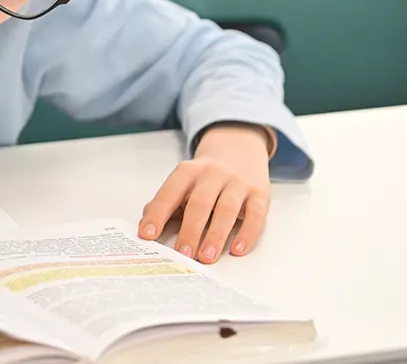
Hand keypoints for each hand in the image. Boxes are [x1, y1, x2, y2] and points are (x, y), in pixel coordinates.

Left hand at [137, 124, 271, 263]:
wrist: (239, 150)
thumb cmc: (206, 176)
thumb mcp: (184, 181)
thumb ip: (166, 202)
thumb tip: (146, 225)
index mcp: (188, 171)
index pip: (170, 193)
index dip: (158, 214)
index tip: (147, 235)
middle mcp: (213, 174)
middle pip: (199, 203)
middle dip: (190, 230)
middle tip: (182, 255)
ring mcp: (238, 182)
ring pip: (226, 209)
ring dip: (216, 235)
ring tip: (206, 257)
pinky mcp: (259, 193)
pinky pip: (255, 214)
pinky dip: (247, 233)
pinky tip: (238, 249)